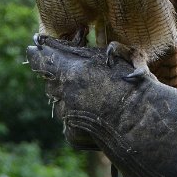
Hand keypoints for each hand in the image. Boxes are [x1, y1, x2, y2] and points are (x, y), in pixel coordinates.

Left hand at [27, 34, 150, 149]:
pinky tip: (98, 118)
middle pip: (51, 82)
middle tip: (78, 78)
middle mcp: (65, 93)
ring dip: (70, 100)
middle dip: (60, 78)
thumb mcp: (114, 58)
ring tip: (96, 100)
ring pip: (60, 103)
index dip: (37, 54)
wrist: (144, 123)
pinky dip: (79, 119)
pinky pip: (69, 122)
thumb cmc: (134, 86)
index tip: (33, 49)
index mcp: (72, 71)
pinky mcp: (72, 135)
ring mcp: (67, 116)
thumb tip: (73, 42)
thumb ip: (89, 52)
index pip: (41, 59)